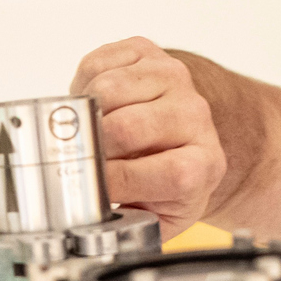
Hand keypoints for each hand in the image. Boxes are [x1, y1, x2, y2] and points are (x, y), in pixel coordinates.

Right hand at [70, 37, 227, 237]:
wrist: (184, 137)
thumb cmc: (165, 183)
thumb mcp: (156, 219)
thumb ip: (130, 229)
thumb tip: (88, 227)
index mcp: (202, 165)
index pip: (166, 173)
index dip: (119, 182)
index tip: (94, 188)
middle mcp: (194, 116)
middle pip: (127, 127)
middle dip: (91, 147)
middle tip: (78, 158)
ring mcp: (173, 79)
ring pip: (108, 90)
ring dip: (85, 113)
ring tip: (88, 130)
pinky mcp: (148, 52)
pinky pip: (98, 62)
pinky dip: (84, 84)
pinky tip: (95, 104)